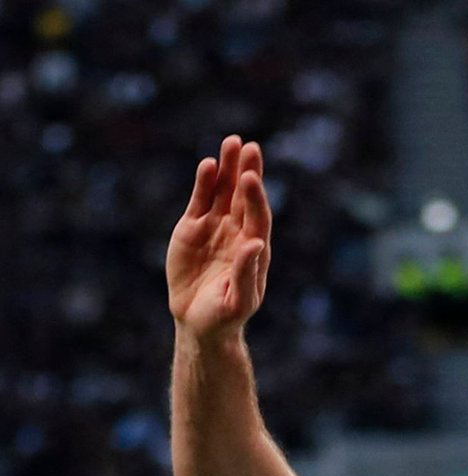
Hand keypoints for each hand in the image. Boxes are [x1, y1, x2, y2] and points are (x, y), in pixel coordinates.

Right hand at [167, 136, 271, 334]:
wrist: (199, 322)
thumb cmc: (225, 317)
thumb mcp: (238, 301)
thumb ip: (245, 272)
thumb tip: (256, 244)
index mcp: (254, 250)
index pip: (258, 218)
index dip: (255, 197)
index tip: (252, 177)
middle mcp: (237, 233)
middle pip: (244, 197)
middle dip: (247, 172)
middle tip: (250, 147)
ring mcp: (215, 228)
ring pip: (223, 192)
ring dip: (228, 168)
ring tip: (231, 142)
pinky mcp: (192, 227)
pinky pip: (201, 200)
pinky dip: (205, 183)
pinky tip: (209, 164)